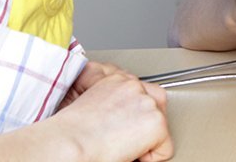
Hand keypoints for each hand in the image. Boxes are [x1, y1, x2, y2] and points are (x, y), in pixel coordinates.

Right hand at [52, 67, 170, 161]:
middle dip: (146, 123)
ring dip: (148, 138)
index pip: (141, 94)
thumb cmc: (73, 133)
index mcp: (117, 80)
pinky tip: (130, 154)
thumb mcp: (94, 105)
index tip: (120, 129)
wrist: (70, 143)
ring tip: (124, 146)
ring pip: (162, 125)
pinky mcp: (156, 123)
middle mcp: (134, 86)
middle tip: (124, 139)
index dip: (133, 118)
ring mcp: (147, 103)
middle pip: (157, 104)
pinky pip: (165, 148)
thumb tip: (124, 118)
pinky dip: (152, 157)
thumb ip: (114, 103)